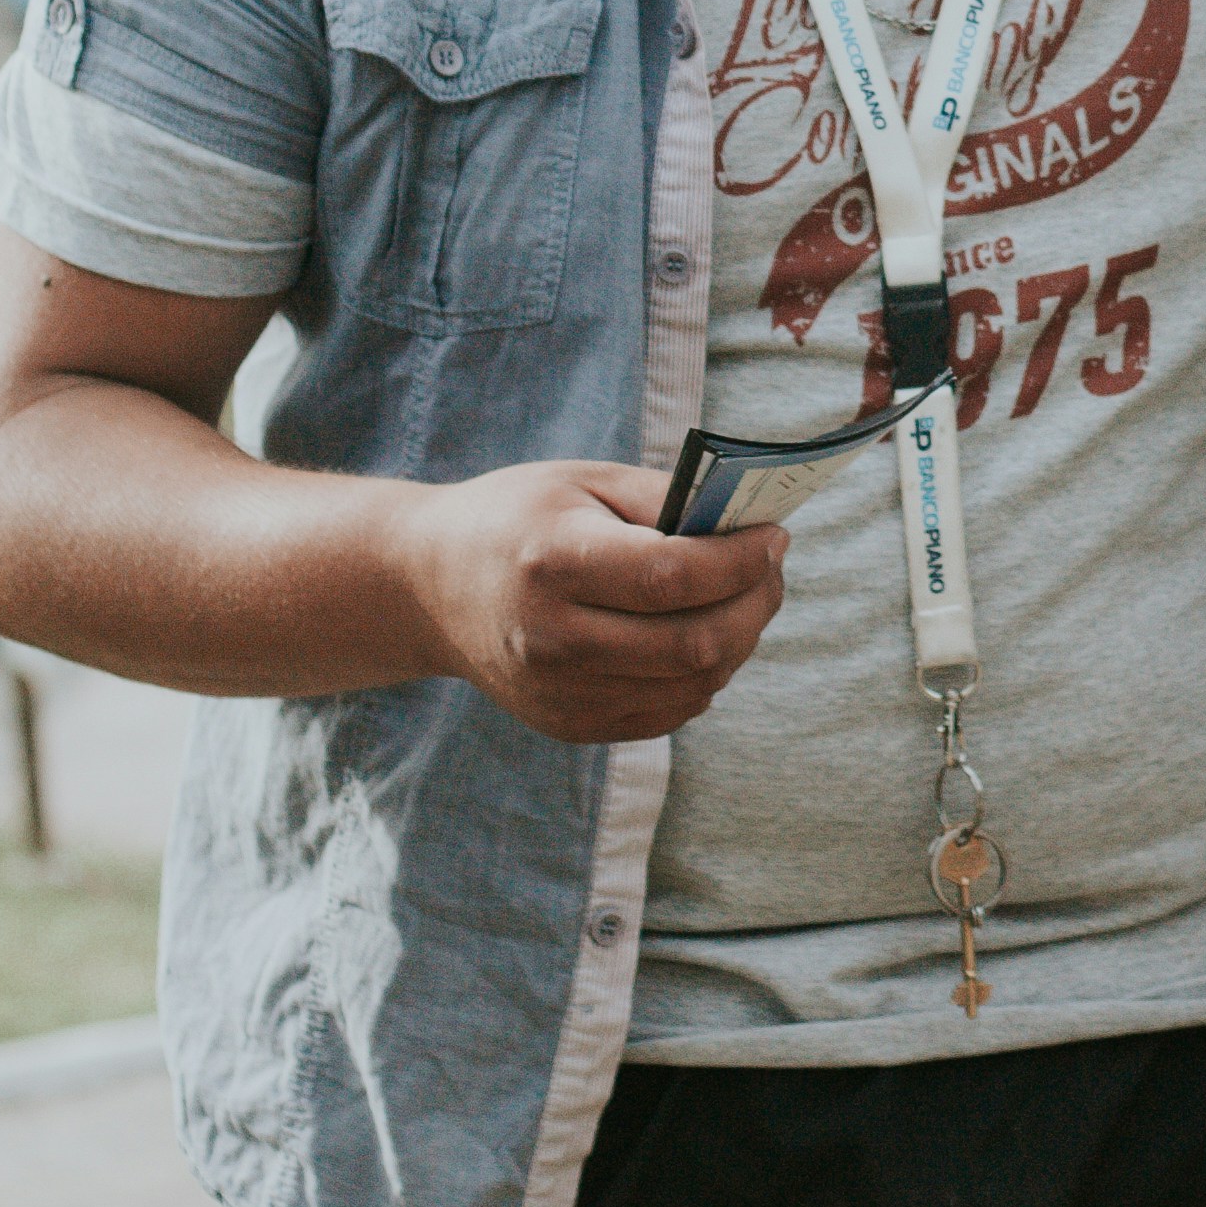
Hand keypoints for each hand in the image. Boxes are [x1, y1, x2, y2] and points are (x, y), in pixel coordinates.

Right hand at [397, 461, 787, 741]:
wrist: (430, 587)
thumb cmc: (517, 517)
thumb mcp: (585, 481)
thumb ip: (667, 501)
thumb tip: (748, 525)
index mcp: (555, 562)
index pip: (673, 577)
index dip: (741, 561)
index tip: (775, 536)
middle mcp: (554, 638)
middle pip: (693, 644)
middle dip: (756, 604)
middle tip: (773, 568)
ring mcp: (559, 693)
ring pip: (691, 687)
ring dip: (740, 642)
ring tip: (747, 599)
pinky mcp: (567, 725)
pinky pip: (666, 714)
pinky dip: (705, 678)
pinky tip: (706, 637)